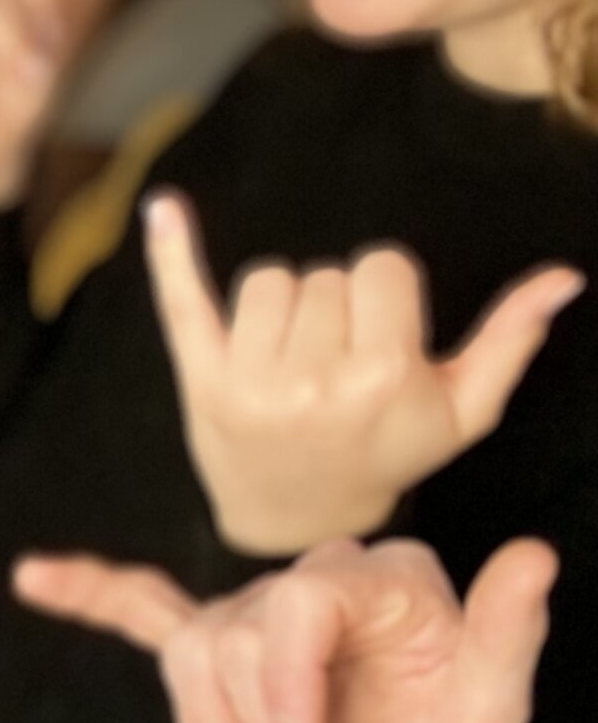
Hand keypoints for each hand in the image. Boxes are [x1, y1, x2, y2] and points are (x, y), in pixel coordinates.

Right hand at [12, 533, 549, 722]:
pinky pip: (143, 613)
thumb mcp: (491, 707)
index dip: (284, 685)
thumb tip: (535, 555)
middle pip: (235, 638)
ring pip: (189, 658)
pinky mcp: (218, 655)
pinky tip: (37, 577)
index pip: (297, 605)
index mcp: (382, 578)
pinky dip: (90, 595)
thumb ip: (510, 632)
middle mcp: (316, 579)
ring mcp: (258, 618)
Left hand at [142, 192, 578, 555]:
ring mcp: (249, 382)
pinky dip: (171, 253)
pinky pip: (183, 301)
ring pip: (269, 280)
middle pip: (325, 274)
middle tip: (335, 361)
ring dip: (284, 307)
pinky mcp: (200, 382)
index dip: (386, 294)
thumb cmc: (388, 452)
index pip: (381, 265)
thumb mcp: (462, 409)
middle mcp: (311, 380)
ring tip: (295, 357)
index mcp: (381, 376)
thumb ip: (511, 339)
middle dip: (336, 305)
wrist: (297, 516)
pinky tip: (164, 206)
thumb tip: (565, 276)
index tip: (381, 338)